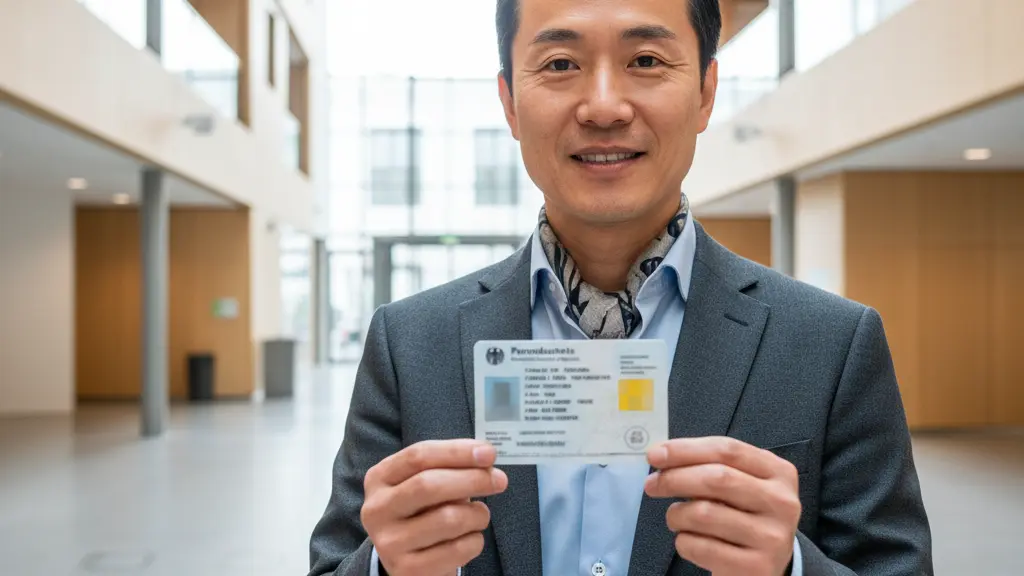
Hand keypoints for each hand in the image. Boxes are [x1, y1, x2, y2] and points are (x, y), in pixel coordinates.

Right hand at [361, 440, 507, 575]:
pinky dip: (475, 540)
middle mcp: (377, 510)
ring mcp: (390, 542)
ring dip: (477, 514)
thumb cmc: (423, 511)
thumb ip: (448, 468)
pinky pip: (456, 549)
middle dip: (472, 479)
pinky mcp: (408, 570)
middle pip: (429, 485)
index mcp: (379, 478)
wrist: (407, 559)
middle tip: (499, 480)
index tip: (488, 453)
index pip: (419, 456)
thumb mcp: (423, 483)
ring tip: (480, 515)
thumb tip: (484, 460)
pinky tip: (470, 538)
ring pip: (448, 519)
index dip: (457, 451)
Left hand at [645, 437, 800, 575]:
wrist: (768, 564)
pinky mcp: (756, 567)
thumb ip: (710, 466)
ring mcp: (772, 537)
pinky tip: (689, 541)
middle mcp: (781, 502)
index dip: (686, 449)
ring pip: (704, 514)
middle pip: (716, 478)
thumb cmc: (744, 515)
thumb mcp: (741, 485)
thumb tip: (661, 455)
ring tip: (675, 518)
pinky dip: (684, 542)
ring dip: (677, 515)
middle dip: (674, 478)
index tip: (655, 455)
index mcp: (779, 472)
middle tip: (651, 484)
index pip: (727, 450)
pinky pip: (702, 547)